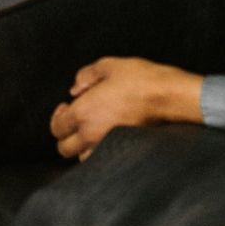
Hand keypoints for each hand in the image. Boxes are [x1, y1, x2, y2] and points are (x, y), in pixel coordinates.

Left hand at [49, 58, 204, 160]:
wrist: (168, 96)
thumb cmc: (139, 79)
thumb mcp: (108, 66)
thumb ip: (86, 75)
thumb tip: (75, 88)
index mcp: (83, 113)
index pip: (57, 127)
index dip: (58, 117)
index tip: (67, 106)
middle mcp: (91, 134)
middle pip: (64, 148)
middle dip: (65, 136)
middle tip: (75, 122)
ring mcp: (107, 146)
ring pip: (82, 158)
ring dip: (82, 147)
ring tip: (91, 131)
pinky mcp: (123, 152)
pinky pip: (103, 159)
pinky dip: (99, 154)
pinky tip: (106, 139)